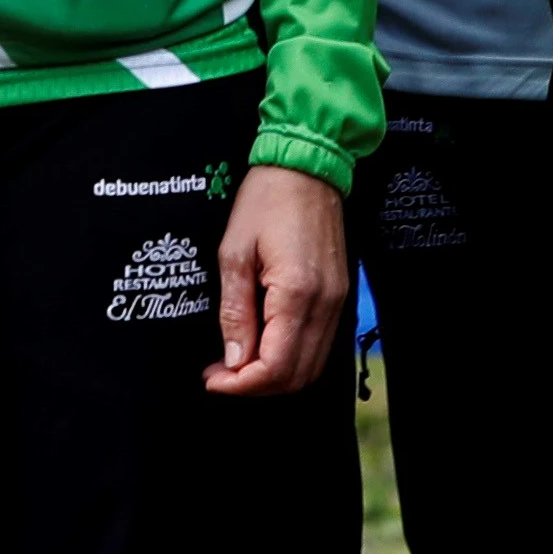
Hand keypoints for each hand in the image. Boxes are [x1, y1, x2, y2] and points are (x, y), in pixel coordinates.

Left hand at [207, 164, 349, 396]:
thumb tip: (234, 358)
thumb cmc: (266, 201)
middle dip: (256, 385)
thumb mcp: (234, 253)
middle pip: (297, 375)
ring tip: (235, 361)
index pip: (275, 366)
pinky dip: (291, 355)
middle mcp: (325, 304)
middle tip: (220, 374)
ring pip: (312, 365)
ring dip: (274, 374)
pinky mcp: (339, 295)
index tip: (213, 379)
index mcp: (297, 293)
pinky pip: (320, 343)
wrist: (306, 168)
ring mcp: (338, 301)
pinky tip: (262, 343)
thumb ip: (235, 312)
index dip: (242, 384)